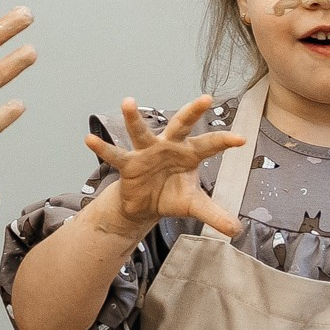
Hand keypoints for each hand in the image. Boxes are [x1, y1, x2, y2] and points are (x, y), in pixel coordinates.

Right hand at [86, 97, 244, 238]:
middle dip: (192, 112)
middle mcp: (169, 146)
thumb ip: (214, 214)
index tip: (241, 139)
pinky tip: (89, 140)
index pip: (209, 146)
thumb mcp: (194, 205)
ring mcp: (147, 152)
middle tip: (206, 98)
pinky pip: (114, 155)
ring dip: (133, 118)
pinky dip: (102, 148)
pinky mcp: (128, 163)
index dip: (224, 142)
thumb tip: (236, 231)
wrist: (145, 205)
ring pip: (141, 132)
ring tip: (127, 102)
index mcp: (189, 154)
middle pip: (181, 125)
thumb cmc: (172, 195)